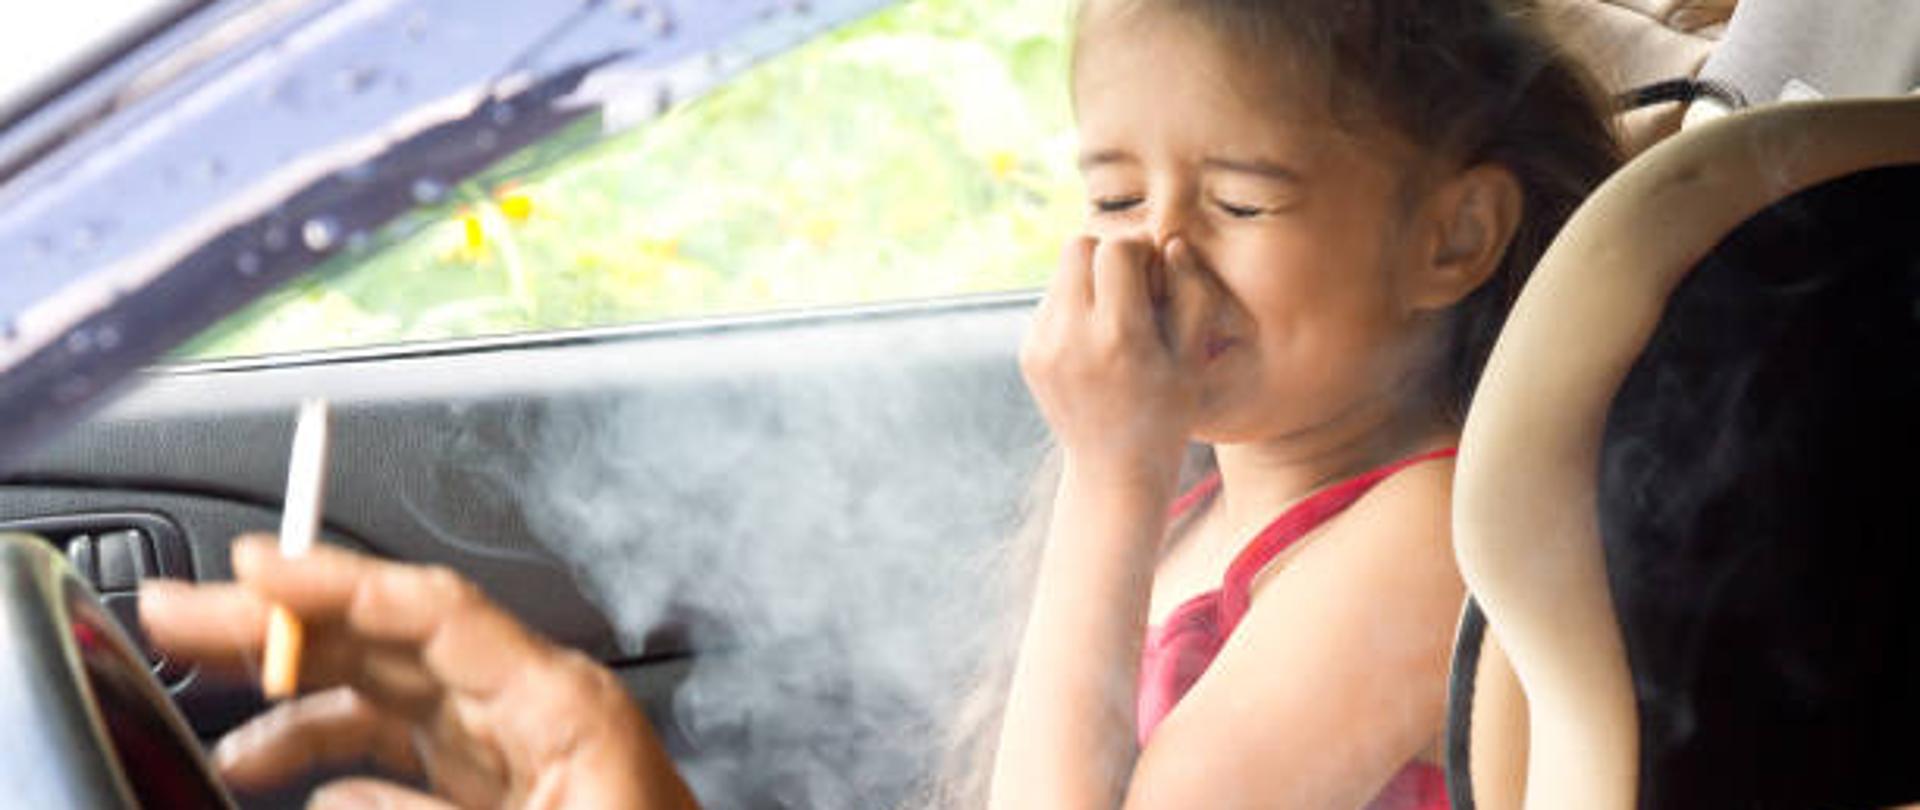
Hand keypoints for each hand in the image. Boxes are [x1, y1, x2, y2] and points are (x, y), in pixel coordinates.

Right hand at [139, 536, 697, 809]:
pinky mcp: (508, 797)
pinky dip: (340, 765)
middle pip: (391, 646)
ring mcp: (518, 756)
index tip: (250, 571)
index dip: (334, 581)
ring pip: (389, 704)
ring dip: (295, 706)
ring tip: (208, 719)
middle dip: (283, 628)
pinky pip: (408, 764)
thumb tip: (328, 795)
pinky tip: (290, 780)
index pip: (430, 611)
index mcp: (558, 706)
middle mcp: (534, 715)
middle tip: (183, 616)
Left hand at [1019, 235, 1223, 487]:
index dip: (1141, 252)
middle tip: (1135, 287)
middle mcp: (1071, 337)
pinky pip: (1050, 302)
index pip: (1115, 249)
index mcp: (1118, 336)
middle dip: (1109, 255)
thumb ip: (1191, 293)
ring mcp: (1042, 346)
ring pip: (1060, 272)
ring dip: (1090, 279)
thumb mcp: (1193, 355)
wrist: (1114, 469)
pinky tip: (1097, 341)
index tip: (1157, 278)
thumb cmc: (1168, 410)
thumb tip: (1171, 243)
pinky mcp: (1028, 354)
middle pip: (1078, 246)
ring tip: (1118, 318)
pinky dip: (1074, 306)